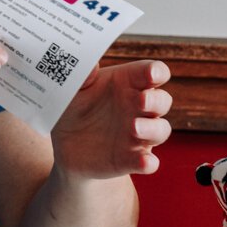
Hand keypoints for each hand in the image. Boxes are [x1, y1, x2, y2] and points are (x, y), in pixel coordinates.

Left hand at [48, 58, 171, 180]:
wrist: (64, 146)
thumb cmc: (74, 108)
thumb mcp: (73, 91)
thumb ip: (82, 76)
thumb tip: (90, 64)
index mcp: (127, 83)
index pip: (151, 72)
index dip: (156, 72)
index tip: (152, 73)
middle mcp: (138, 107)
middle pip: (162, 100)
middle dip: (156, 100)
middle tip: (141, 100)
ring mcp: (138, 134)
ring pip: (160, 129)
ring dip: (152, 129)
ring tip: (134, 128)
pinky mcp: (132, 159)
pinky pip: (148, 161)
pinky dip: (148, 162)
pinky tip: (143, 162)